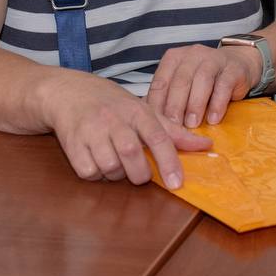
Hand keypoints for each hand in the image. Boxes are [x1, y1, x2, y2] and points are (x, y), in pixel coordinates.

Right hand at [40, 71, 211, 187]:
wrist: (68, 92)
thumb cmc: (112, 104)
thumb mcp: (143, 111)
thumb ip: (173, 132)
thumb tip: (206, 146)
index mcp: (136, 111)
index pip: (157, 137)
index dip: (169, 161)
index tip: (176, 184)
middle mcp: (114, 119)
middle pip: (132, 157)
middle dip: (139, 174)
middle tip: (138, 171)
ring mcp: (91, 131)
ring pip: (110, 168)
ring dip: (116, 174)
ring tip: (115, 161)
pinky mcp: (72, 144)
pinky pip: (89, 173)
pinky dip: (96, 174)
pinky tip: (97, 160)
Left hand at [146, 43, 260, 129]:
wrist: (236, 63)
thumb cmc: (203, 78)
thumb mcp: (182, 83)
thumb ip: (167, 97)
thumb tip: (151, 120)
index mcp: (174, 58)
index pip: (161, 81)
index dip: (157, 103)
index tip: (155, 124)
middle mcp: (192, 55)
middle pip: (180, 81)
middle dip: (175, 106)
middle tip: (173, 127)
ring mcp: (213, 59)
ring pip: (201, 81)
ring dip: (195, 105)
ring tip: (192, 125)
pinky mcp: (233, 69)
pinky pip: (223, 85)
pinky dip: (217, 104)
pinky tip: (213, 119)